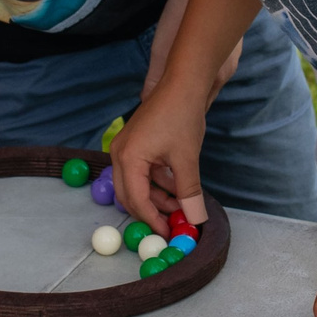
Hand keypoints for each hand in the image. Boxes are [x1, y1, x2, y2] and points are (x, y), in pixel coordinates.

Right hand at [107, 96, 210, 230]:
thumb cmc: (182, 117)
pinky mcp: (134, 143)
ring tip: (180, 205)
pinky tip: (176, 187)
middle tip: (170, 225)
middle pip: (129, 195)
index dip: (152, 220)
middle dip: (150, 212)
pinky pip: (141, 172)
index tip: (168, 233)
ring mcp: (125, 148)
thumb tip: (195, 220)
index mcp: (129, 158)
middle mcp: (120, 154)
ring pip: (136, 184)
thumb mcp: (186, 159)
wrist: (182, 83)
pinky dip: (156, 182)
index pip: (136, 200)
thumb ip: (188, 192)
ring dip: (156, 197)